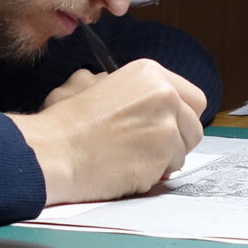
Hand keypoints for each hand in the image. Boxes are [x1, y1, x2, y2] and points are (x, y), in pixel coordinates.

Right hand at [7, 58, 205, 204]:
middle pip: (194, 125)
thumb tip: (143, 98)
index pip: (193, 98)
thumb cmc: (67, 123)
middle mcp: (165, 95)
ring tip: (131, 157)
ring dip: (164, 159)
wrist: (53, 151)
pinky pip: (169, 171)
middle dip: (178, 139)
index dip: (180, 116)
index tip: (166, 127)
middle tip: (151, 147)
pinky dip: (151, 175)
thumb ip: (128, 88)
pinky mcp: (163, 155)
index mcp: (150, 73)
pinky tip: (126, 169)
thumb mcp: (93, 83)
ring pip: (184, 150)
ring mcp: (167, 126)